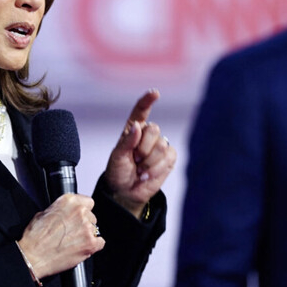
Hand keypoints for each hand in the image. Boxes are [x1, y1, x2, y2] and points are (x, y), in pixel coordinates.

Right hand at [17, 193, 104, 278]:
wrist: (32, 257)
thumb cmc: (34, 238)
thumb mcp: (44, 213)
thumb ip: (60, 209)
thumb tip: (67, 212)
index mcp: (69, 201)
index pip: (88, 202)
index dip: (84, 211)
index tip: (80, 217)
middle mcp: (80, 212)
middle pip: (92, 216)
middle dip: (84, 224)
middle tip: (72, 233)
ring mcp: (86, 227)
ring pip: (95, 229)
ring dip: (87, 235)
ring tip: (73, 243)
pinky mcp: (90, 243)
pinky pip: (100, 242)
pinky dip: (93, 246)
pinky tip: (81, 248)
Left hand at [105, 89, 176, 217]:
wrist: (126, 192)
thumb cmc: (118, 172)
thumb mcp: (117, 157)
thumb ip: (127, 141)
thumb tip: (138, 126)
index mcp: (132, 130)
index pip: (141, 111)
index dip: (147, 101)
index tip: (154, 93)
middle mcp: (147, 135)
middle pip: (154, 129)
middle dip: (143, 148)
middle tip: (135, 160)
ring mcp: (159, 146)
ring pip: (162, 145)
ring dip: (149, 162)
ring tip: (140, 169)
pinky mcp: (169, 158)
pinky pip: (169, 157)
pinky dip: (157, 168)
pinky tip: (148, 174)